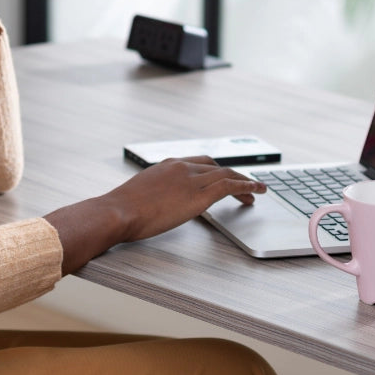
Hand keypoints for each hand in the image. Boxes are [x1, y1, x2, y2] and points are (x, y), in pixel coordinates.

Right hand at [102, 156, 265, 241]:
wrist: (117, 212)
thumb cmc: (121, 210)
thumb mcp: (138, 195)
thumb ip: (152, 195)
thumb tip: (153, 205)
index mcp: (167, 164)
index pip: (198, 162)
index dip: (214, 170)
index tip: (222, 177)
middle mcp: (181, 167)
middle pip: (216, 166)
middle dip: (232, 174)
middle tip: (244, 185)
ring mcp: (191, 179)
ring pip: (226, 174)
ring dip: (244, 182)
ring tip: (256, 192)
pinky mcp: (199, 195)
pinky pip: (229, 186)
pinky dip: (246, 186)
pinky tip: (255, 192)